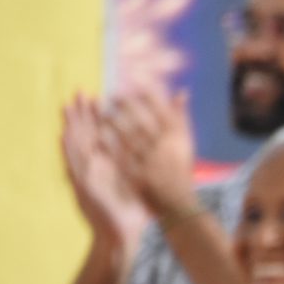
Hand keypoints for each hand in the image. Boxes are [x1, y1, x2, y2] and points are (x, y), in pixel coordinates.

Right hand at [60, 94, 150, 250]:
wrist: (122, 236)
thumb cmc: (129, 212)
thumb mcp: (135, 184)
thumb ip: (139, 165)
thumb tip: (150, 149)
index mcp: (105, 167)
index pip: (97, 137)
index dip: (95, 117)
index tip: (96, 96)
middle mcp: (93, 169)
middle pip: (84, 137)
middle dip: (81, 114)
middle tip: (80, 91)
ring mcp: (85, 177)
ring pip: (75, 146)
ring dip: (70, 126)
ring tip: (67, 105)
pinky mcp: (83, 187)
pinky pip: (73, 166)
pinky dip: (68, 150)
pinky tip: (63, 134)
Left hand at [103, 86, 198, 221]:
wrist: (178, 203)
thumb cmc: (181, 169)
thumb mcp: (185, 142)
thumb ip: (182, 117)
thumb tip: (183, 91)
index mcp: (178, 139)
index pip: (163, 111)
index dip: (149, 95)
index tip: (136, 80)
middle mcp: (165, 150)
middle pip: (145, 123)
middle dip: (129, 107)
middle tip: (114, 93)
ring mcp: (152, 164)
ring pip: (131, 139)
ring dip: (115, 124)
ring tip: (101, 113)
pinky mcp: (139, 176)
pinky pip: (122, 160)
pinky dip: (109, 148)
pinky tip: (97, 137)